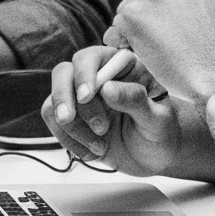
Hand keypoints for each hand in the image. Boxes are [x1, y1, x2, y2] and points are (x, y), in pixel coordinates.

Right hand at [43, 42, 182, 174]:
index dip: (85, 74)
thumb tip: (108, 88)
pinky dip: (68, 140)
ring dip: (71, 127)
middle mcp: (96, 77)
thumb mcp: (158, 118)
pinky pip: (54, 124)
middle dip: (64, 98)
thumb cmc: (160, 132)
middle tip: (70, 119)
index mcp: (120, 66)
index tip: (86, 96)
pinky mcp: (72, 119)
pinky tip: (91, 152)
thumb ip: (136, 100)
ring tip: (100, 146)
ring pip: (54, 100)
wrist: (154, 158)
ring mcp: (80, 99)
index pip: (92, 57)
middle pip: (63, 73)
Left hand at [108, 0, 214, 100]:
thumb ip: (207, 0)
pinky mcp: (133, 14)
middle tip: (165, 40)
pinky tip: (150, 55)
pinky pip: (118, 29)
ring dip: (135, 31)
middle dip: (143, 12)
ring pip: (127, 11)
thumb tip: (196, 2)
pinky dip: (126, 43)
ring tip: (165, 51)